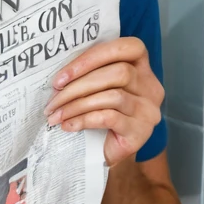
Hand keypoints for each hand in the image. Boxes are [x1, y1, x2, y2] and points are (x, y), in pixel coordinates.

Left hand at [43, 37, 162, 166]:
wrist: (105, 155)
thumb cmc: (97, 118)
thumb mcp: (96, 90)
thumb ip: (89, 75)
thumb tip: (60, 75)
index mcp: (142, 68)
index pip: (126, 48)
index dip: (92, 58)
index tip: (61, 77)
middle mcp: (151, 87)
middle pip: (118, 73)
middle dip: (78, 85)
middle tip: (53, 100)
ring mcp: (148, 111)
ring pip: (112, 96)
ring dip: (77, 105)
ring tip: (56, 115)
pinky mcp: (140, 132)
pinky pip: (109, 118)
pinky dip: (84, 120)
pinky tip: (68, 126)